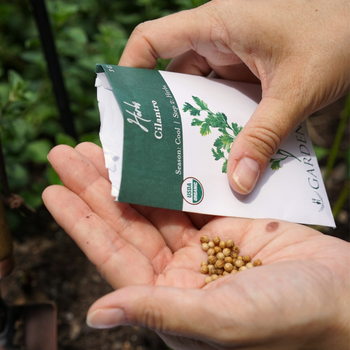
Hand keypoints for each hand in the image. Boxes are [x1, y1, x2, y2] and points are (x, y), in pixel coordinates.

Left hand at [42, 142, 348, 349]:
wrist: (340, 297)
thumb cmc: (289, 319)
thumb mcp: (221, 321)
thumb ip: (159, 312)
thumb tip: (97, 315)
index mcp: (169, 299)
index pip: (113, 256)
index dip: (81, 222)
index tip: (53, 191)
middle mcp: (178, 271)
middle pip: (126, 222)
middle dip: (94, 187)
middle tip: (67, 153)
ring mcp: (201, 243)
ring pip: (151, 203)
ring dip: (124, 175)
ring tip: (96, 146)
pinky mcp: (223, 221)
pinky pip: (186, 193)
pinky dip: (164, 173)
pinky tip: (146, 154)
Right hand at [119, 0, 349, 193]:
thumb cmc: (337, 35)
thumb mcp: (295, 90)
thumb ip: (265, 136)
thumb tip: (238, 182)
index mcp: (216, 25)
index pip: (151, 39)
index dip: (129, 69)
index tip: (123, 104)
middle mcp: (217, 36)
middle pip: (171, 74)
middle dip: (162, 110)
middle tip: (153, 147)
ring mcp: (232, 52)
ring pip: (198, 90)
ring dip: (195, 120)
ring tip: (187, 154)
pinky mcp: (247, 67)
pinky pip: (221, 94)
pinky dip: (219, 118)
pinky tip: (222, 144)